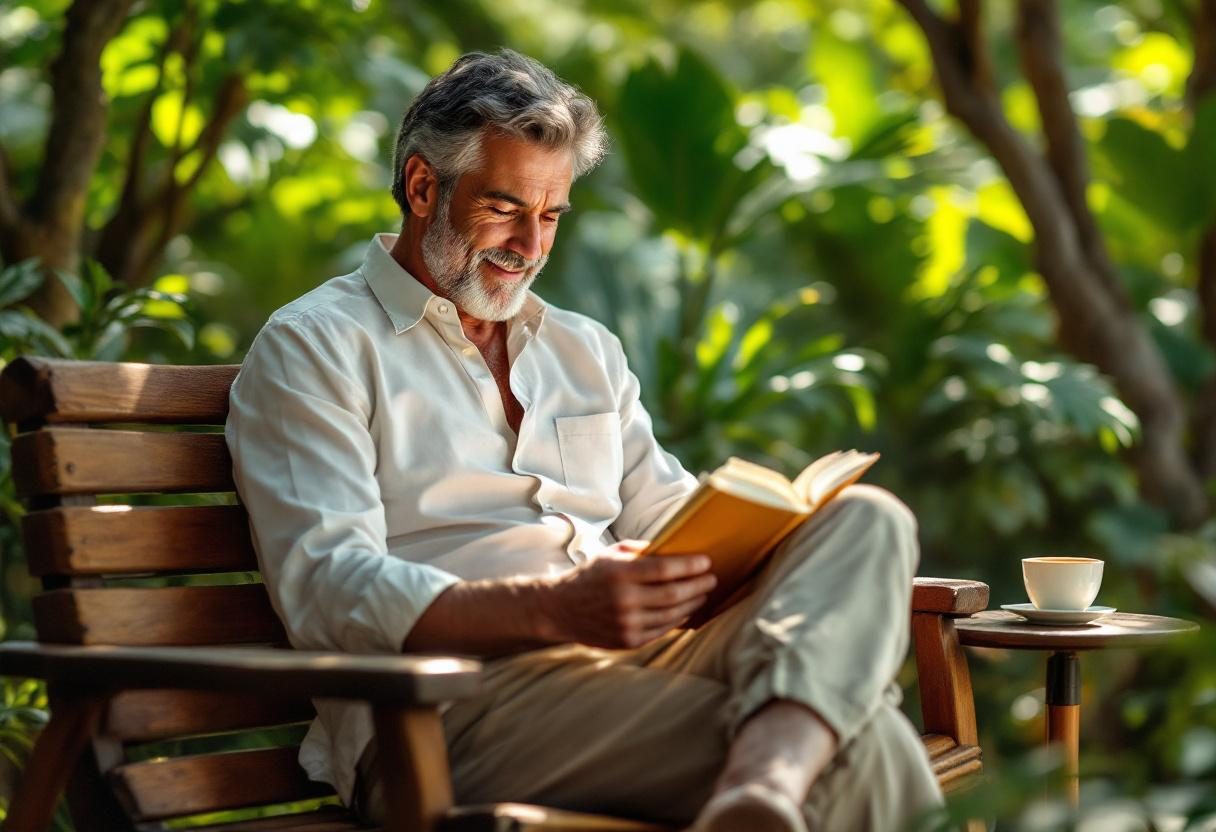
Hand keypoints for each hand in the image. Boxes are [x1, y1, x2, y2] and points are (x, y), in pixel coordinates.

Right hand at [535, 540, 716, 648]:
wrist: (559, 609)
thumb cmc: (590, 576)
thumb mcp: (610, 554)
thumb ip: (640, 550)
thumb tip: (674, 546)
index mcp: (619, 573)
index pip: (664, 569)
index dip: (690, 566)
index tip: (706, 562)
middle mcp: (623, 600)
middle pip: (673, 594)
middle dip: (698, 586)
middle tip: (712, 579)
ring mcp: (626, 623)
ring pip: (672, 615)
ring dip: (693, 604)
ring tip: (703, 594)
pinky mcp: (627, 641)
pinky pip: (661, 630)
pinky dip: (678, 620)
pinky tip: (686, 611)